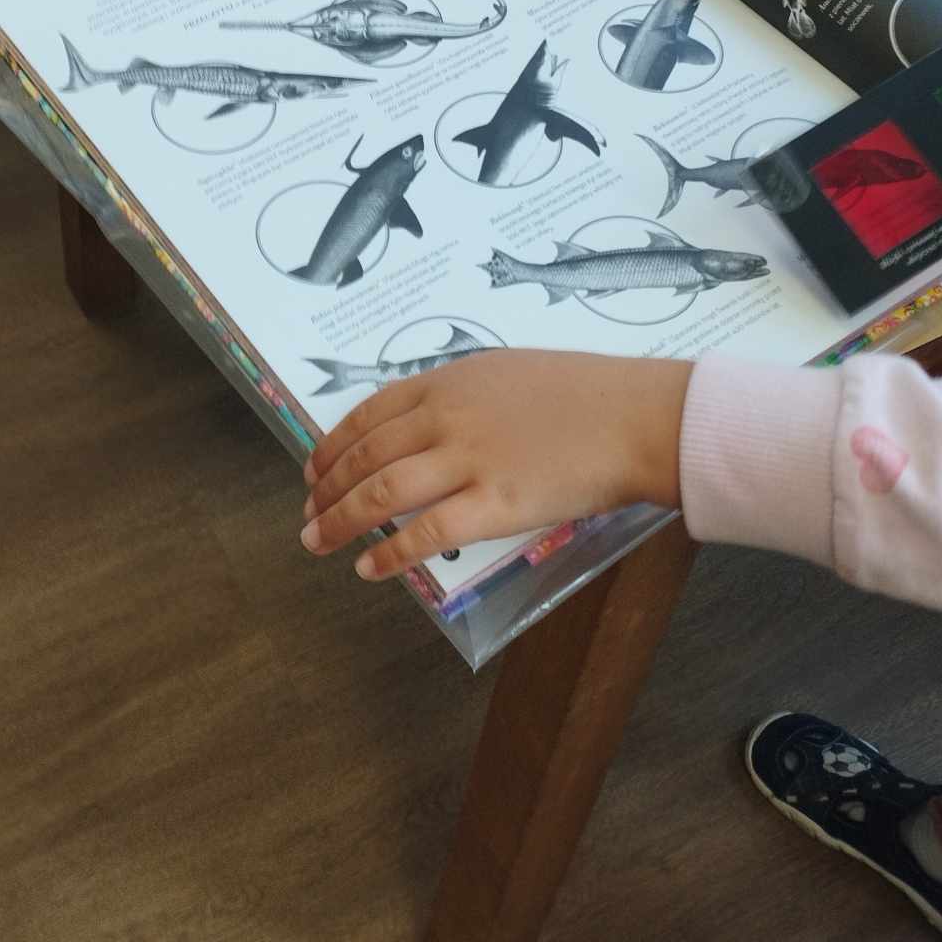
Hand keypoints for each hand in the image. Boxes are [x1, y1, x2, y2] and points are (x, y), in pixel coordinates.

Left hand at [299, 350, 688, 580]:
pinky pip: (426, 534)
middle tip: (306, 514)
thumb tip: (425, 424)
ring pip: (382, 495)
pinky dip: (389, 554)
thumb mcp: (506, 372)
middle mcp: (445, 417)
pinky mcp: (495, 505)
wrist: (634, 415)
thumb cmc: (583, 392)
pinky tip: (367, 568)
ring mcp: (468, 461)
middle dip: (326, 488)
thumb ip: (461, 396)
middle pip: (366, 457)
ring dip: (340, 520)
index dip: (332, 445)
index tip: (313, 469)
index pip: (368, 415)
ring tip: (317, 541)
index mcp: (447, 382)